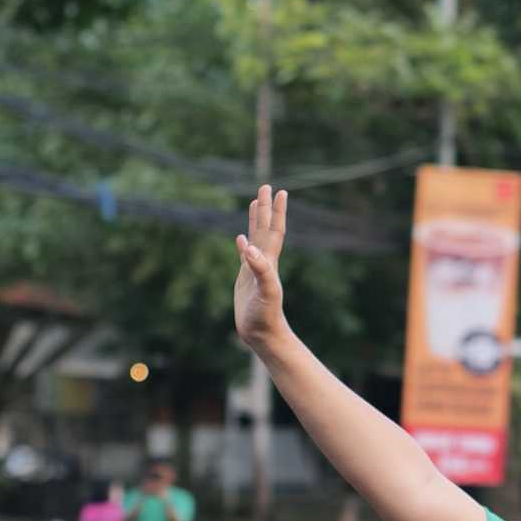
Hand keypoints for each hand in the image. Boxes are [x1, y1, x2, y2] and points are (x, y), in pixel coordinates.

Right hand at [234, 185, 290, 355]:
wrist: (262, 334)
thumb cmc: (265, 315)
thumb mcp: (264, 291)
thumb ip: (260, 269)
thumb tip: (248, 246)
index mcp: (269, 261)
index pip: (275, 230)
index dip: (277, 212)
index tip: (279, 191)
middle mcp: (264, 261)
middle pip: (266, 229)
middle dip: (266, 208)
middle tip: (265, 186)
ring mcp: (255, 269)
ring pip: (255, 239)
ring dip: (256, 221)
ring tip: (255, 204)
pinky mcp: (246, 279)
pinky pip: (245, 256)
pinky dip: (243, 244)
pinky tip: (240, 238)